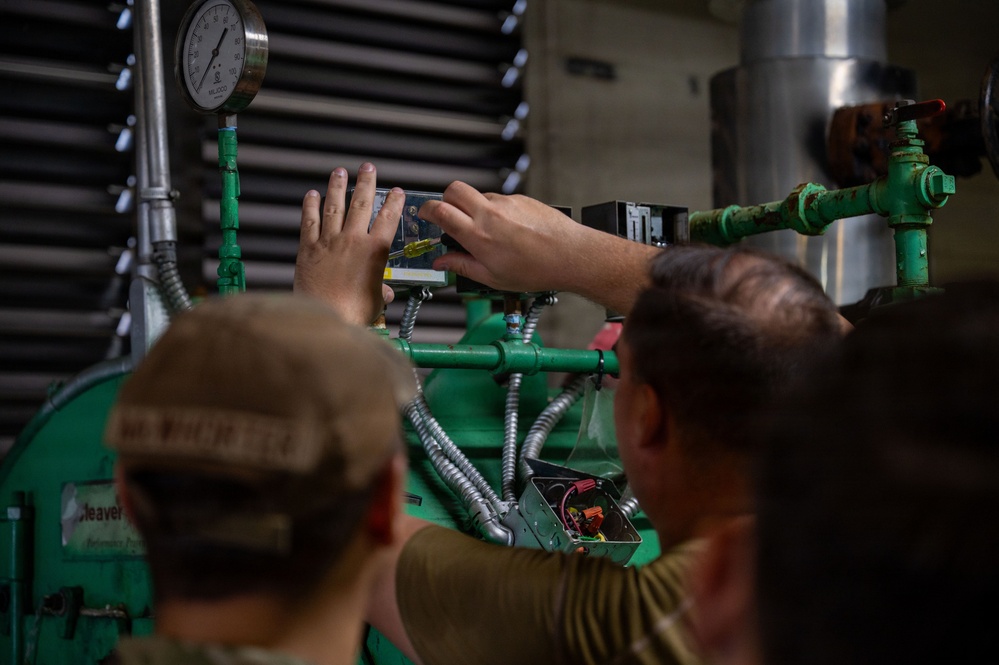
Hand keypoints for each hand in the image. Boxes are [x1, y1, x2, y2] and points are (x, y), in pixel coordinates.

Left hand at [294, 163, 404, 325]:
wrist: (325, 316)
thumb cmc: (353, 312)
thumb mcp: (376, 301)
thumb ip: (381, 291)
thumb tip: (385, 293)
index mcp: (374, 251)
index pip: (388, 219)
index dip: (393, 202)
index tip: (396, 192)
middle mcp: (352, 240)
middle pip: (361, 204)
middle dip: (365, 182)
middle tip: (367, 168)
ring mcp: (329, 241)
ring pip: (335, 206)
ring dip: (338, 187)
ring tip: (340, 172)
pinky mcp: (309, 248)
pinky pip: (310, 221)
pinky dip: (311, 206)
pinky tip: (312, 195)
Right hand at [420, 181, 586, 292]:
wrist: (571, 255)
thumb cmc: (537, 270)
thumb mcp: (492, 277)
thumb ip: (463, 266)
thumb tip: (443, 261)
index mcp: (478, 235)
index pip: (440, 211)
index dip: (426, 210)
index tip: (424, 215)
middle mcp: (490, 214)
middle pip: (454, 189)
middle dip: (446, 199)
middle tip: (448, 215)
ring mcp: (507, 203)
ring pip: (479, 196)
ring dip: (474, 208)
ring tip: (486, 232)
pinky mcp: (522, 199)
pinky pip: (501, 200)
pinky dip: (497, 211)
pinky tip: (508, 231)